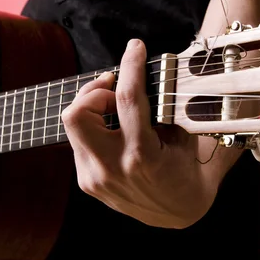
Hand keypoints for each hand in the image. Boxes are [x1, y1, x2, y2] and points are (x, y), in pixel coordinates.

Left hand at [61, 39, 218, 228]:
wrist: (178, 212)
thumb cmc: (186, 170)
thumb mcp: (184, 137)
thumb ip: (165, 108)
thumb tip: (150, 74)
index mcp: (141, 155)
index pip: (126, 98)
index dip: (130, 65)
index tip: (134, 48)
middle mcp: (112, 168)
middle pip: (77, 113)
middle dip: (94, 91)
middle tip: (114, 89)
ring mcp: (95, 178)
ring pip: (73, 126)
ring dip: (91, 108)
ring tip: (113, 108)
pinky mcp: (87, 183)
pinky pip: (80, 143)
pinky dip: (95, 129)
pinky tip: (113, 131)